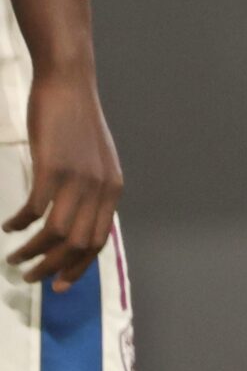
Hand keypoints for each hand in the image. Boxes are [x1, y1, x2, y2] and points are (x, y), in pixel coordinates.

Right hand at [5, 71, 121, 290]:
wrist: (69, 84)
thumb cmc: (76, 123)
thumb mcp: (95, 161)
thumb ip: (90, 191)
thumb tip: (76, 223)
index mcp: (112, 188)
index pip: (98, 241)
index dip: (77, 267)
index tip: (58, 285)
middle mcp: (100, 187)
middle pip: (77, 244)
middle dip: (52, 268)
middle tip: (29, 278)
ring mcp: (78, 178)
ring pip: (55, 233)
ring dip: (31, 252)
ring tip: (14, 258)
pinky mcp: (53, 168)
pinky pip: (34, 210)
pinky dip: (19, 224)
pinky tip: (8, 226)